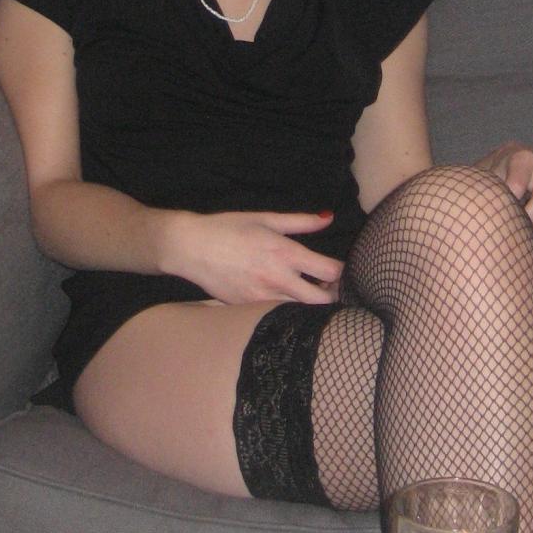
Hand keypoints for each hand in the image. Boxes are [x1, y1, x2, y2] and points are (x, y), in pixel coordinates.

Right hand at [162, 209, 343, 304]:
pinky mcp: (249, 309)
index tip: (337, 268)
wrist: (192, 248)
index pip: (329, 271)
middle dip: (331, 294)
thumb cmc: (229, 228)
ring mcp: (263, 298)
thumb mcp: (265, 219)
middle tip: (326, 285)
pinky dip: (287, 308)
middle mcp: (278, 279)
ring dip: (309, 304)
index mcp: (285, 253)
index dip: (340, 271)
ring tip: (305, 290)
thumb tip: (328, 218)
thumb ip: (300, 221)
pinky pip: (278, 314)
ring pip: (301, 311)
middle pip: (322, 300)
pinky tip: (283, 296)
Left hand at [476, 143, 532, 261]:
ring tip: (519, 247)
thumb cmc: (493, 170)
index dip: (505, 207)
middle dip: (525, 222)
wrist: (509, 159)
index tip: (492, 220)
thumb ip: (484, 189)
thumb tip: (479, 216)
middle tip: (507, 236)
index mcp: (523, 158)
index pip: (517, 187)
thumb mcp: (485, 172)